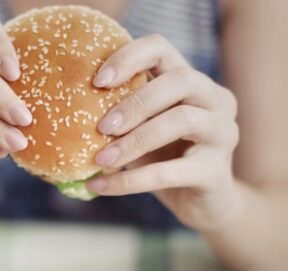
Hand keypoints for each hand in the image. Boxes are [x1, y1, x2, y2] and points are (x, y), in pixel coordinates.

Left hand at [87, 34, 240, 230]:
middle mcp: (216, 100)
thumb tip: (64, 110)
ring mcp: (223, 133)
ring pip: (181, 120)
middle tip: (101, 126)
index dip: (129, 58)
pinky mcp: (216, 171)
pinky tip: (99, 186)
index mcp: (192, 82)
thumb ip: (120, 115)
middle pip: (180, 80)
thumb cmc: (165, 159)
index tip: (97, 81)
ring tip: (101, 159)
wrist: (202, 204)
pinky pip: (170, 172)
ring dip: (134, 140)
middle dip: (135, 102)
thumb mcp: (141, 130)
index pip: (161, 48)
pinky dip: (130, 180)